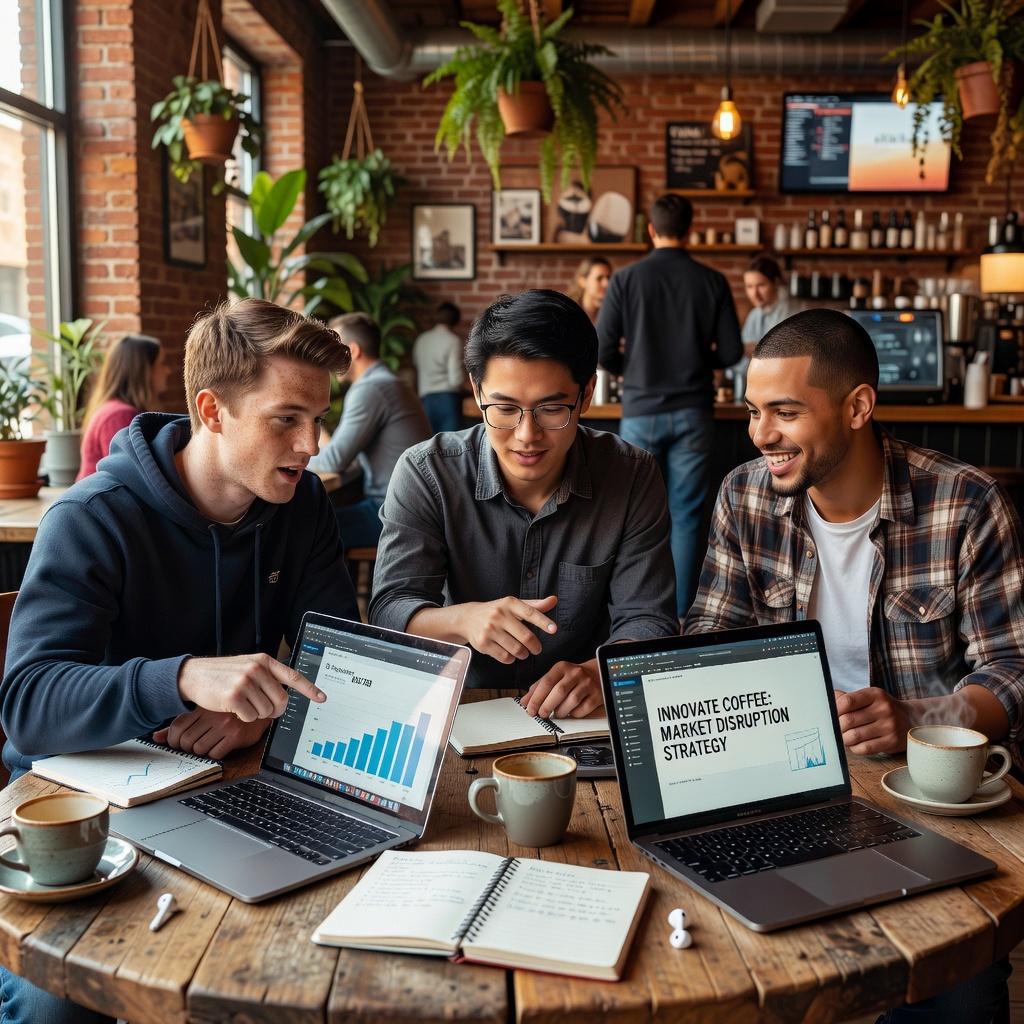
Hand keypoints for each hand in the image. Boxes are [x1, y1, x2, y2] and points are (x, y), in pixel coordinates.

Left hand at [153, 711, 267, 759]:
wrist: (259, 708)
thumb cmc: (229, 711)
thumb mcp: (204, 712)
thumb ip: (181, 724)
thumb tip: (157, 737)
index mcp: (203, 707)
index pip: (177, 727)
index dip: (173, 740)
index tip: (179, 743)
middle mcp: (212, 715)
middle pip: (185, 741)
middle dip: (186, 749)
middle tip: (194, 746)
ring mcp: (224, 725)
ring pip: (199, 749)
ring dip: (201, 752)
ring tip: (209, 746)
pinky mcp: (236, 735)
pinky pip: (216, 754)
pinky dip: (215, 755)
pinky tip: (220, 747)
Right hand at [177, 653, 324, 722]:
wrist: (194, 675)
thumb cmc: (223, 674)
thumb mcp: (247, 666)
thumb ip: (267, 677)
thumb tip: (285, 698)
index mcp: (264, 661)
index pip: (292, 676)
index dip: (309, 688)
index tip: (322, 698)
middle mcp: (257, 669)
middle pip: (281, 700)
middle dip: (275, 710)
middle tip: (262, 708)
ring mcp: (245, 682)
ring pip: (266, 711)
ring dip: (255, 712)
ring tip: (242, 702)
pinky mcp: (234, 697)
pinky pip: (250, 717)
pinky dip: (244, 717)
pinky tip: (233, 707)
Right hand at [457, 596, 557, 663]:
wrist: (467, 618)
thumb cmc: (496, 611)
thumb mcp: (513, 605)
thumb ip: (534, 605)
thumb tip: (554, 600)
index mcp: (509, 603)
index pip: (530, 612)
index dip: (543, 621)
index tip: (553, 629)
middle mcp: (499, 615)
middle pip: (526, 637)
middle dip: (535, 647)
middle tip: (537, 649)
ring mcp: (490, 629)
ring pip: (516, 649)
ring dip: (523, 654)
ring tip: (523, 652)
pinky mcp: (483, 643)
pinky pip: (504, 657)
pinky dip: (511, 659)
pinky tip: (510, 655)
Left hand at [522, 659, 602, 718]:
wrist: (597, 672)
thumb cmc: (572, 678)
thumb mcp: (555, 677)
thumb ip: (539, 687)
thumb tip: (525, 702)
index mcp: (562, 667)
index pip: (546, 682)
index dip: (536, 698)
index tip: (530, 710)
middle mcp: (576, 673)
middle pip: (559, 691)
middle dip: (547, 706)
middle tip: (541, 715)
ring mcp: (588, 683)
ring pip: (572, 700)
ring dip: (561, 711)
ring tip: (556, 715)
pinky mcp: (597, 694)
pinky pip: (584, 708)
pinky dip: (575, 714)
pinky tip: (570, 714)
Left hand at [834, 687, 909, 754]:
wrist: (910, 720)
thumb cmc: (880, 708)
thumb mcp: (868, 697)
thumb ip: (846, 697)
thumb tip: (825, 697)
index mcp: (875, 694)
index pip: (847, 701)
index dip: (834, 710)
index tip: (831, 715)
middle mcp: (884, 709)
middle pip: (848, 720)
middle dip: (837, 727)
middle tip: (835, 729)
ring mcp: (889, 726)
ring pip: (854, 736)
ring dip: (844, 739)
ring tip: (844, 737)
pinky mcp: (892, 742)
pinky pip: (864, 748)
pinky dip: (854, 748)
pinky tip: (855, 744)